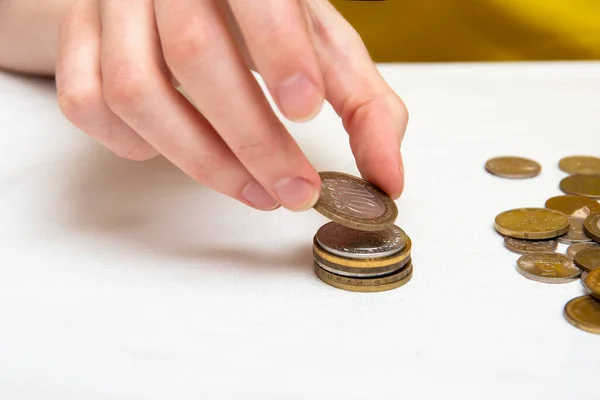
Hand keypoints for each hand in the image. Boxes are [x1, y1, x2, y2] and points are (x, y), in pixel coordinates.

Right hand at [55, 0, 407, 210]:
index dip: (279, 48)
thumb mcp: (321, 44)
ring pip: (133, 88)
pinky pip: (87, 101)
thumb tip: (386, 178)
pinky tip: (177, 150)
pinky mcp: (75, 39)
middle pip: (193, 54)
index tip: (306, 110)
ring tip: (253, 190)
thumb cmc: (259, 21)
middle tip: (295, 190)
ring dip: (198, 158)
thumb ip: (362, 102)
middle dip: (251, 138)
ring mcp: (109, 5)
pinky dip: (133, 143)